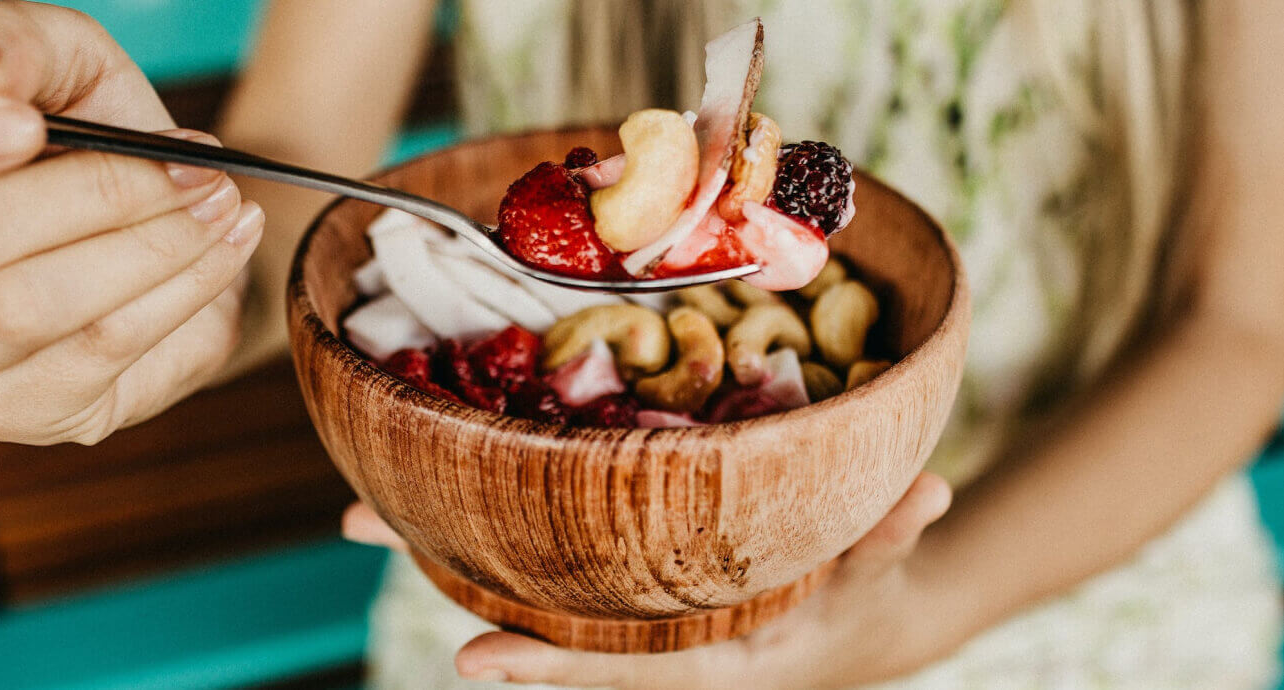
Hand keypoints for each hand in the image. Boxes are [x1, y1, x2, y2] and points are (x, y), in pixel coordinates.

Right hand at [0, 1, 261, 444]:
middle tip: (192, 166)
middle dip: (95, 192)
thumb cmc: (97, 142)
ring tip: (219, 202)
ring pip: (32, 305)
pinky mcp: (13, 412)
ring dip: (151, 245)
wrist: (177, 226)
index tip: (26, 123)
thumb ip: (15, 42)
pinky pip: (98, 352)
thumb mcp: (67, 64)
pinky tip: (220, 250)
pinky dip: (178, 292)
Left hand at [344, 472, 955, 688]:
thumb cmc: (864, 606)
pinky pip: (544, 547)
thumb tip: (926, 490)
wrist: (852, 625)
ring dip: (438, 536)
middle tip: (357, 525)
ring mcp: (621, 603)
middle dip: (445, 571)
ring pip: (520, 575)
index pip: (615, 672)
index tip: (468, 664)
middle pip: (532, 613)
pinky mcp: (619, 571)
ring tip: (359, 502)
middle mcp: (643, 634)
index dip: (546, 667)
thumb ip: (893, 539)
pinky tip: (430, 478)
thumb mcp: (881, 578)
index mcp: (702, 655)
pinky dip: (485, 516)